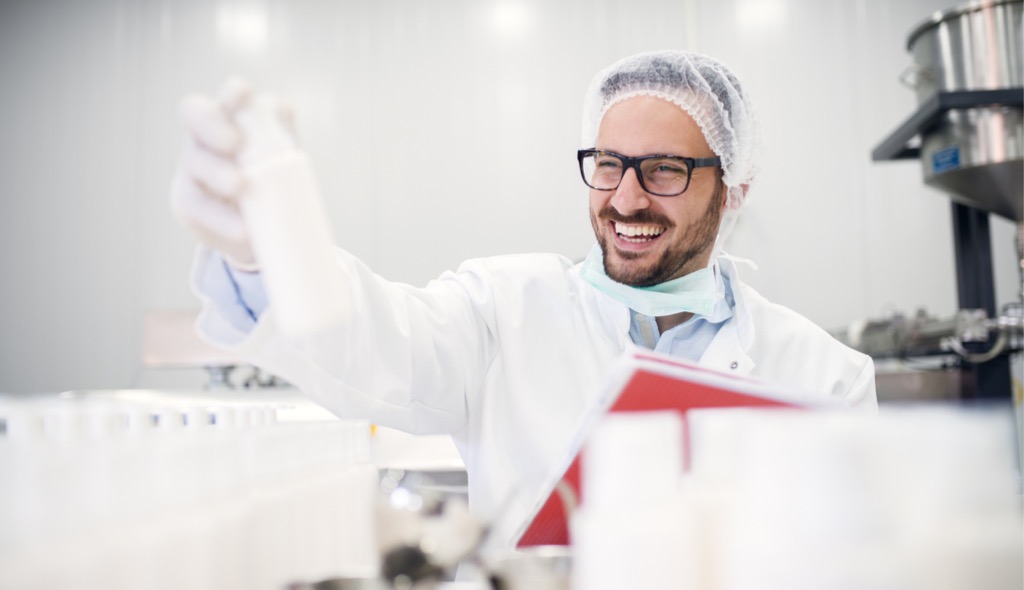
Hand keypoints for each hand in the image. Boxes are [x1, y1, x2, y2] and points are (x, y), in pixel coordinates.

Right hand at [170, 78, 298, 270]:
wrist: (251, 228)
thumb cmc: (265, 182)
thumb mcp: (277, 159)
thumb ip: (281, 134)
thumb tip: (284, 106)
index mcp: (227, 120)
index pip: (224, 98)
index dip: (230, 93)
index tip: (244, 92)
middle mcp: (204, 138)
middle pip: (194, 116)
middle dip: (214, 125)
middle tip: (235, 142)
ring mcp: (191, 169)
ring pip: (195, 162)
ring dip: (218, 172)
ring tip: (241, 185)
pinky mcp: (187, 203)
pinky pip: (198, 207)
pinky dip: (222, 218)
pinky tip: (243, 228)